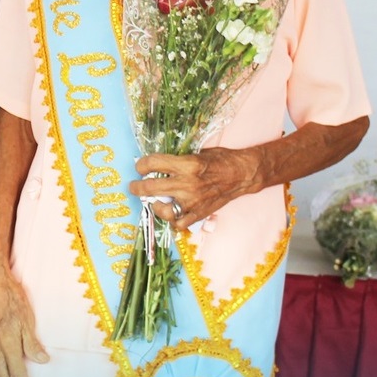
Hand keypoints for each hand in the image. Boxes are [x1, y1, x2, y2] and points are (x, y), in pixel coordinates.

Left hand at [129, 147, 263, 227]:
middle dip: (137, 186)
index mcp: (187, 164)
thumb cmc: (221, 160)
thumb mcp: (197, 153)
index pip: (153, 163)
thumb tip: (157, 164)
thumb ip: (178, 159)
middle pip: (151, 187)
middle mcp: (188, 184)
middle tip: (135, 186)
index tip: (140, 166)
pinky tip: (171, 212)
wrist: (242, 175)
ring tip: (154, 201)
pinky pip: (178, 224)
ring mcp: (192, 202)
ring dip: (154, 205)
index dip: (142, 164)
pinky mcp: (199, 214)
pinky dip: (172, 220)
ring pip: (162, 209)